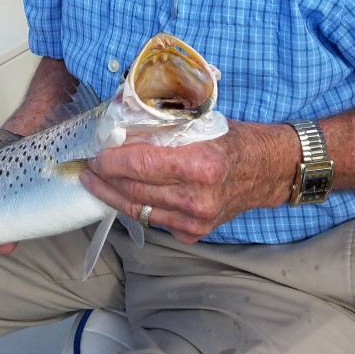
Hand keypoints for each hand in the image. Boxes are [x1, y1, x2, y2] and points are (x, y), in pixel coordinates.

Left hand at [80, 124, 294, 242]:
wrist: (266, 170)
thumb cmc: (232, 139)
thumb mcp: (201, 122)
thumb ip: (164, 126)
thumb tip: (123, 119)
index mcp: (200, 165)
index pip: (142, 166)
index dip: (113, 162)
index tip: (97, 154)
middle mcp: (198, 198)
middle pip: (136, 191)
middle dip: (106, 179)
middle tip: (88, 166)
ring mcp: (196, 220)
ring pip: (140, 210)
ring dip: (113, 195)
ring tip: (95, 181)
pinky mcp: (194, 233)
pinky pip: (155, 220)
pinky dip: (136, 205)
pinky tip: (122, 193)